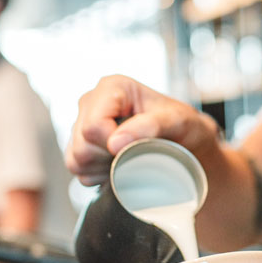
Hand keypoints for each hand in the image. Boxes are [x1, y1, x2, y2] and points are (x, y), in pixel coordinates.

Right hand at [65, 74, 218, 185]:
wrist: (185, 143)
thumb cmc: (182, 126)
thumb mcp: (177, 121)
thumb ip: (149, 126)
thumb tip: (114, 142)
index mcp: (112, 87)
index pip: (93, 126)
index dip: (112, 145)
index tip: (135, 148)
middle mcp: (92, 102)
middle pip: (82, 145)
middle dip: (109, 157)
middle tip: (136, 152)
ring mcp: (82, 123)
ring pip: (76, 160)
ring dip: (104, 167)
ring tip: (128, 158)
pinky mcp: (79, 143)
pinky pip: (77, 170)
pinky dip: (98, 174)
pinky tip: (117, 165)